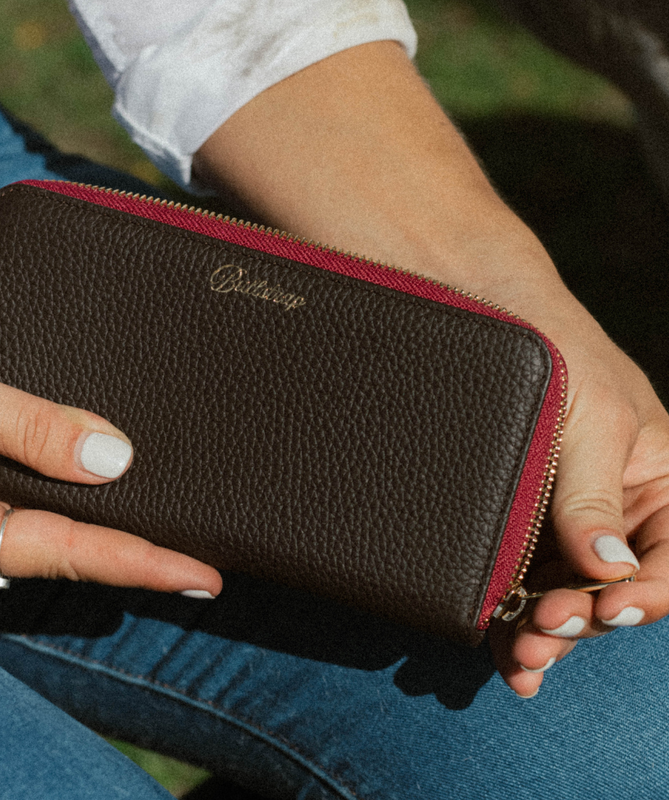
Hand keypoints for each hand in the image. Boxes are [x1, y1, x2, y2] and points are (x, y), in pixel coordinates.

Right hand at [0, 321, 221, 595]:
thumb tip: (114, 459)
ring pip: (46, 538)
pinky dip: (74, 510)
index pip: (66, 553)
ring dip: (108, 538)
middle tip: (202, 568)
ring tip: (172, 542)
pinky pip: (26, 512)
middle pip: (62, 557)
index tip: (200, 577)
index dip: (139, 564)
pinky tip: (106, 501)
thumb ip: (27, 427)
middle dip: (134, 561)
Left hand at [489, 294, 668, 696]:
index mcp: (659, 486)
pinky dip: (520, 618)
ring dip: (549, 634)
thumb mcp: (592, 420)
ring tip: (519, 660)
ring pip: (570, 596)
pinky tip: (506, 652)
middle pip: (614, 591)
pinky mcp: (525, 529)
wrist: (497, 317)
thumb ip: (595, 493)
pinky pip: (530, 582)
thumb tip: (607, 567)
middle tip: (539, 638)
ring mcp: (569, 526)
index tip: (606, 610)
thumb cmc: (563, 355)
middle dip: (582, 622)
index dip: (646, 596)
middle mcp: (620, 514)